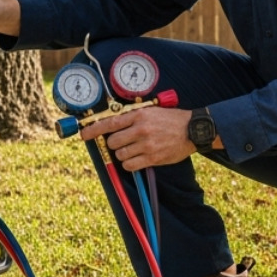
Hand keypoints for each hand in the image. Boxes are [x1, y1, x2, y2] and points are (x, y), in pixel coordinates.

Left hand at [80, 107, 195, 171]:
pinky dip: (130, 164)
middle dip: (114, 144)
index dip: (93, 130)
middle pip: (113, 142)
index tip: (84, 135)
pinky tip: (137, 158)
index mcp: (139, 115)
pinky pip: (130, 165)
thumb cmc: (171, 120)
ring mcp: (146, 145)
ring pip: (120, 155)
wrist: (192, 130)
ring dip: (123, 154)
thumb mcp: (152, 111)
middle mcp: (141, 129)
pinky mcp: (152, 158)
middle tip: (123, 142)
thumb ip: (133, 117)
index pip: (110, 123)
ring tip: (133, 150)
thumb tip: (113, 125)